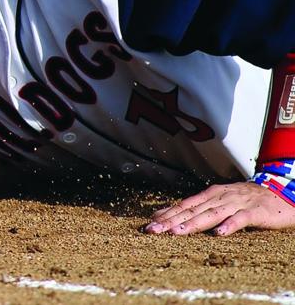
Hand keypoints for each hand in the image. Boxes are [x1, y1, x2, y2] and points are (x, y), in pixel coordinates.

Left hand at [145, 181, 294, 235]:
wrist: (279, 194)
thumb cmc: (244, 201)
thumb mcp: (218, 203)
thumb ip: (196, 210)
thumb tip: (166, 217)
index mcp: (209, 196)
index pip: (183, 205)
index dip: (166, 215)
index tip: (149, 224)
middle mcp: (219, 198)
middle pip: (192, 210)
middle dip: (171, 221)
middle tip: (153, 230)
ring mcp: (237, 204)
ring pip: (211, 214)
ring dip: (193, 224)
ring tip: (177, 233)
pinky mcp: (256, 212)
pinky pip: (241, 219)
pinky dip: (229, 225)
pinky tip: (219, 234)